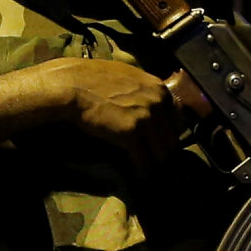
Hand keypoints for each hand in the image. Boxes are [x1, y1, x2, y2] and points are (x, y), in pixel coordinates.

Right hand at [51, 58, 187, 167]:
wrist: (73, 86)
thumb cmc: (93, 78)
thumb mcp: (128, 75)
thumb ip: (144, 88)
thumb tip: (149, 101)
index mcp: (159, 89)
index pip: (177, 119)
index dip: (167, 133)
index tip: (158, 142)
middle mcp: (158, 103)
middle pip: (171, 137)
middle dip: (163, 151)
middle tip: (153, 160)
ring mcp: (146, 118)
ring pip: (162, 152)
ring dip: (154, 163)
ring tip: (147, 170)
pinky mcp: (131, 134)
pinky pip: (144, 160)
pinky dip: (142, 171)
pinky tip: (138, 175)